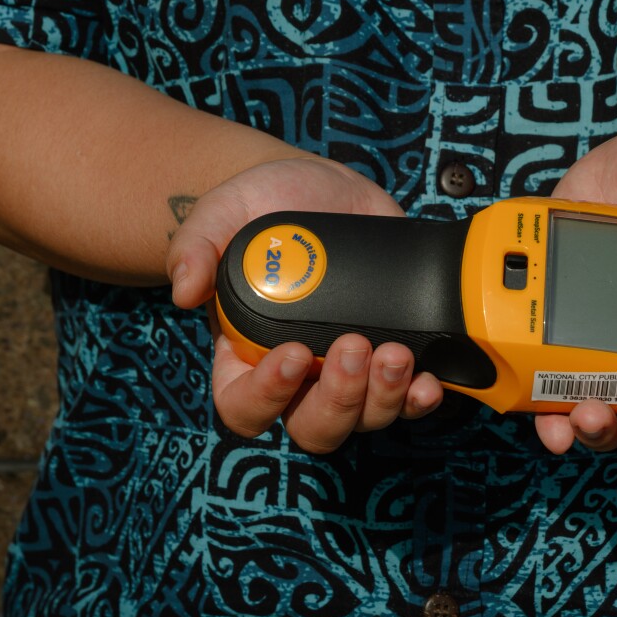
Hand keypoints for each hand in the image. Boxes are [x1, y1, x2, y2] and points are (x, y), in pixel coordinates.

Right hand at [166, 156, 443, 448]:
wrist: (324, 188)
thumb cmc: (263, 207)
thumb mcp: (222, 213)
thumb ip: (196, 246)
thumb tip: (185, 291)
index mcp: (245, 356)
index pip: (245, 407)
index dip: (268, 396)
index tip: (296, 353)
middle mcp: (300, 378)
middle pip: (315, 427)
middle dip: (340, 400)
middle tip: (356, 346)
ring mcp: (349, 370)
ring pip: (365, 418)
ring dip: (385, 397)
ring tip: (398, 354)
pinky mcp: (392, 352)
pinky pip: (409, 399)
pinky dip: (422, 399)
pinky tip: (432, 381)